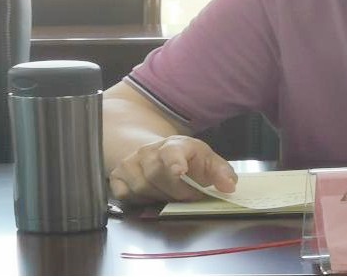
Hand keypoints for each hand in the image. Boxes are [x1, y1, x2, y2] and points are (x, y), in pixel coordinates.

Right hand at [108, 135, 237, 202]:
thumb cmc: (186, 159)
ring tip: (170, 193)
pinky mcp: (117, 176)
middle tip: (189, 196)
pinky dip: (139, 200)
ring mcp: (130, 163)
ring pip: (142, 188)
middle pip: (157, 175)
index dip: (175, 161)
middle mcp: (149, 151)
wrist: (156, 153)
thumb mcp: (207, 161)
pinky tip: (150, 194)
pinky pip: (125, 195)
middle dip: (176, 191)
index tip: (179, 170)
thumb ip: (221, 172)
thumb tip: (229, 186)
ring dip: (159, 197)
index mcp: (175, 145)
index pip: (172, 151)